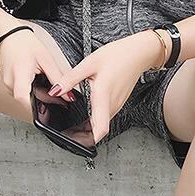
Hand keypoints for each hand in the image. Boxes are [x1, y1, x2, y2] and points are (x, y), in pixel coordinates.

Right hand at [0, 23, 73, 111]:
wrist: (7, 34)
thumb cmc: (24, 43)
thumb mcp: (46, 59)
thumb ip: (57, 79)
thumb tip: (67, 95)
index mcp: (19, 74)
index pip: (24, 99)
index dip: (37, 106)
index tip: (50, 104)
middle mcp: (9, 82)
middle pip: (26, 101)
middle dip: (41, 99)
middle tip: (53, 91)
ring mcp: (6, 83)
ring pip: (23, 97)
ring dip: (35, 94)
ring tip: (41, 79)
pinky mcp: (6, 83)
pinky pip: (20, 91)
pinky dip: (29, 88)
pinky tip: (34, 78)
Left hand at [49, 30, 163, 142]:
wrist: (139, 53)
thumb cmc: (117, 55)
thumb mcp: (90, 63)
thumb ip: (71, 78)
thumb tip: (55, 91)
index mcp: (103, 96)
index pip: (100, 129)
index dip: (87, 140)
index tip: (74, 142)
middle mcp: (112, 104)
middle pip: (98, 130)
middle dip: (82, 136)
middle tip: (66, 134)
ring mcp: (117, 104)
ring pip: (102, 124)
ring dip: (88, 129)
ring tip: (72, 128)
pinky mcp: (118, 102)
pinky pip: (105, 116)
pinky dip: (95, 121)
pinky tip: (85, 116)